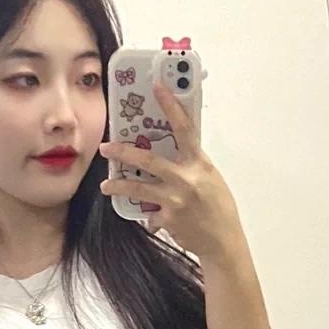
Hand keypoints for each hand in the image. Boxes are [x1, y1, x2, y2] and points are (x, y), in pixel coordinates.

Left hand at [98, 77, 243, 259]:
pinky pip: (149, 214)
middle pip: (148, 160)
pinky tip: (152, 219)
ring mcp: (174, 201)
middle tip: (105, 147)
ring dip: (118, 186)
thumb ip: (191, 164)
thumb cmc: (219, 207)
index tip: (157, 87)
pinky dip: (149, 216)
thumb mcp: (210, 178)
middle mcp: (185, 180)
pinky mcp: (167, 219)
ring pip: (137, 189)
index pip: (184, 129)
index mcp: (199, 164)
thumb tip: (172, 152)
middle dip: (123, 153)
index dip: (170, 107)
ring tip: (105, 186)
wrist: (223, 241)